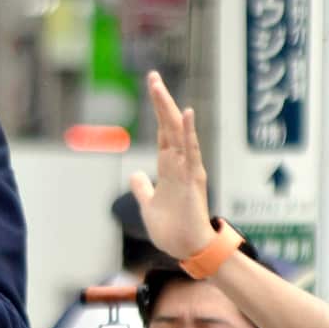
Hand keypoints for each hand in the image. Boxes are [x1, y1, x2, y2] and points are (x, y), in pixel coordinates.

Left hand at [129, 71, 216, 259]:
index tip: (153, 88)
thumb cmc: (173, 229)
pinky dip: (189, 132)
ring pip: (178, 134)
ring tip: (158, 87)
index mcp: (171, 168)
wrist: (188, 250)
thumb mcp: (148, 205)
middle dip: (160, 102)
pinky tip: (186, 113)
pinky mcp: (192, 181)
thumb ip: (143, 188)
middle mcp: (181, 164)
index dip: (157, 111)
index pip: (163, 132)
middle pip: (169, 126)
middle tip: (152, 77)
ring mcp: (188, 170)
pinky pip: (191, 152)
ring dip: (168, 110)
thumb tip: (136, 174)